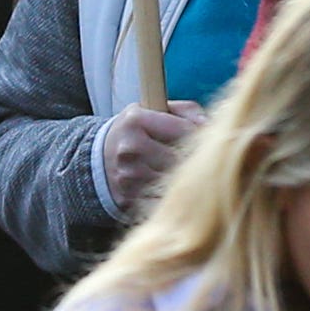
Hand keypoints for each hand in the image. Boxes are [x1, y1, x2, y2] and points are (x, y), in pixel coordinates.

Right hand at [99, 99, 204, 214]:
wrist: (100, 157)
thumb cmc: (137, 131)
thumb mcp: (155, 110)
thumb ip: (187, 111)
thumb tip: (209, 126)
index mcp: (136, 120)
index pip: (184, 129)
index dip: (200, 135)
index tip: (203, 139)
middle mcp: (129, 147)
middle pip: (180, 158)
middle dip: (193, 160)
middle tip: (198, 159)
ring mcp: (127, 175)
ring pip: (173, 181)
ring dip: (183, 179)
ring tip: (182, 172)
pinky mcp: (128, 197)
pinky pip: (162, 200)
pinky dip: (169, 196)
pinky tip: (169, 189)